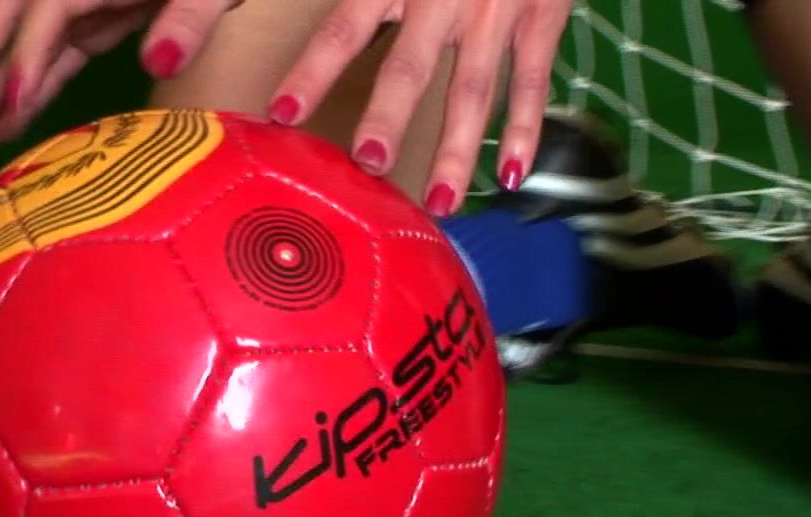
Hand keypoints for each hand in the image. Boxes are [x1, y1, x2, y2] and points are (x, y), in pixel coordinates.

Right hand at [0, 0, 243, 152]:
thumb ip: (191, 16)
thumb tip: (158, 61)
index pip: (48, 10)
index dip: (27, 54)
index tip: (12, 103)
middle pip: (10, 21)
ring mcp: (81, 2)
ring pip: (24, 46)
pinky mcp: (92, 20)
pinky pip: (52, 58)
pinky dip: (30, 91)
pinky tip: (5, 127)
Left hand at [269, 0, 571, 215]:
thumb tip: (266, 22)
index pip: (344, 30)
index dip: (313, 72)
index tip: (282, 114)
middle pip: (410, 65)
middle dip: (389, 116)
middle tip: (369, 163)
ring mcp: (497, 8)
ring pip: (475, 88)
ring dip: (456, 150)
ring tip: (439, 203)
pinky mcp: (543, 15)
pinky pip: (532, 81)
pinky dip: (526, 131)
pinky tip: (511, 176)